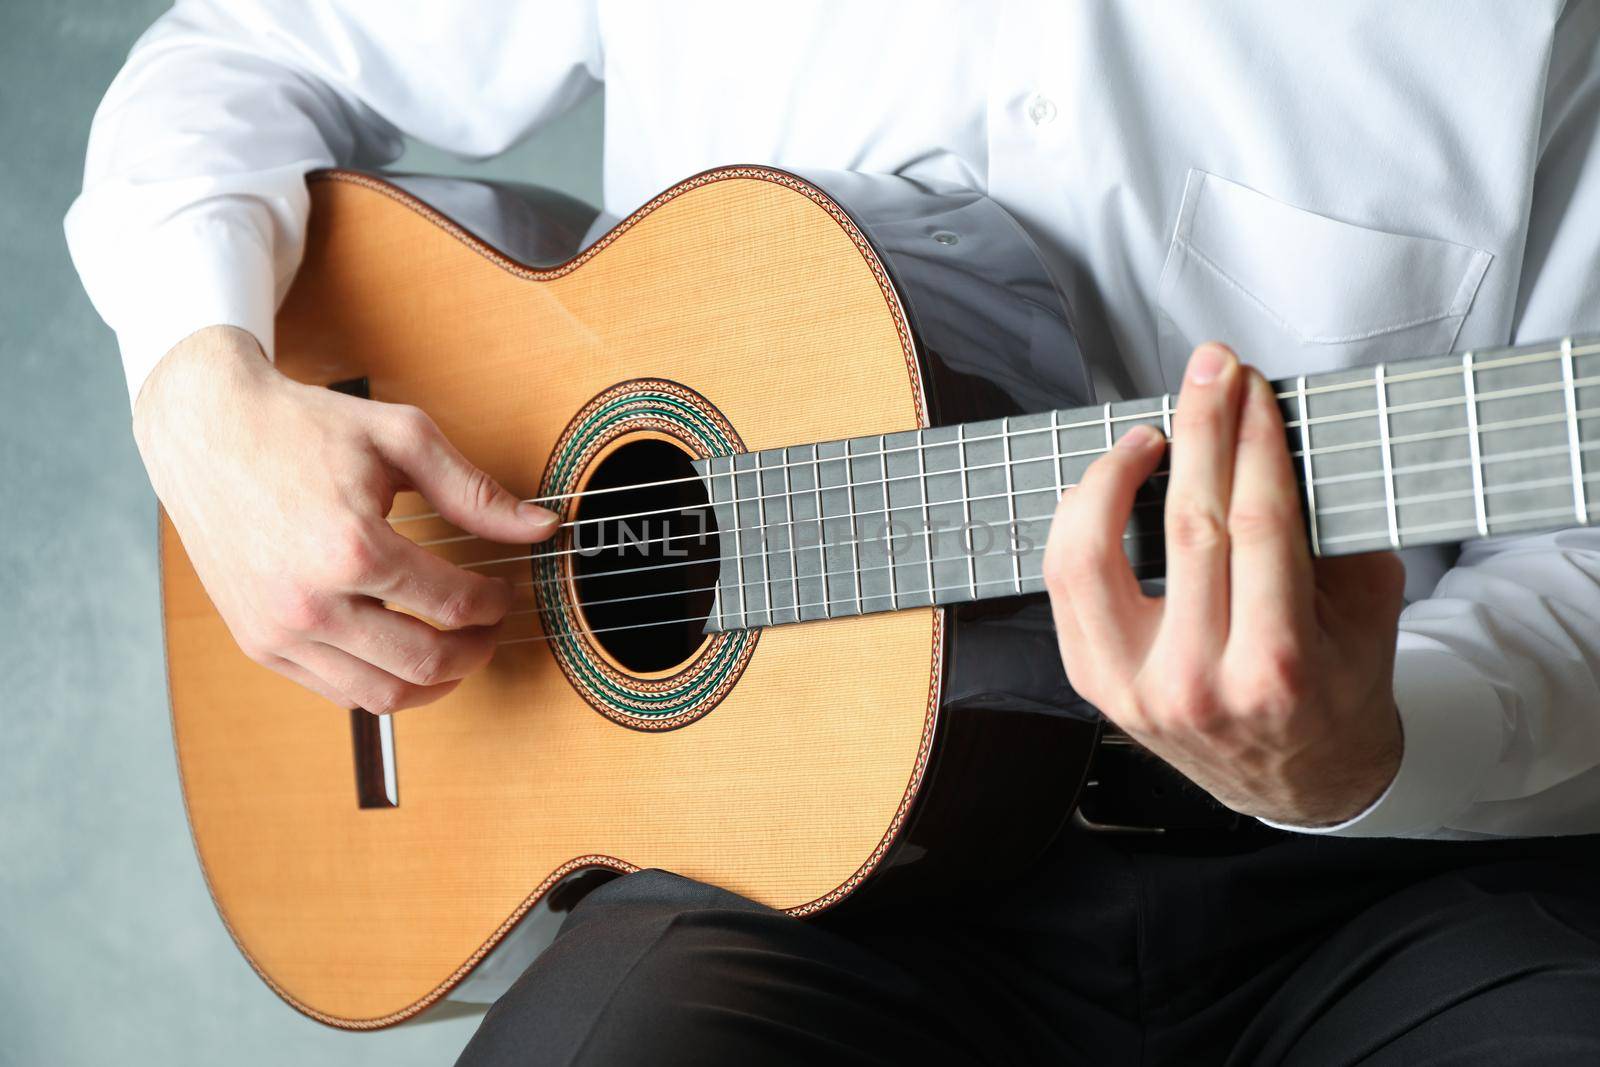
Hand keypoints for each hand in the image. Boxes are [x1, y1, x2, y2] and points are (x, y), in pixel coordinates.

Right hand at [134, 326, 558, 714]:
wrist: (206, 429)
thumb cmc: (303, 426)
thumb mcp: (402, 440)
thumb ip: (475, 491)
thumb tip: (541, 527)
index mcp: (351, 549)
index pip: (452, 604)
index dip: (493, 604)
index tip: (503, 590)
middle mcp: (310, 602)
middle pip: (423, 664)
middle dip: (474, 652)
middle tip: (490, 629)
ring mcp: (278, 630)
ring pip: (380, 696)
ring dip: (433, 683)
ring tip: (455, 649)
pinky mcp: (258, 642)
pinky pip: (336, 691)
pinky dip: (381, 683)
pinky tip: (403, 651)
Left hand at [1043, 343, 1406, 825]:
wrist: (1299, 785)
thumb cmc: (1336, 691)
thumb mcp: (1367, 616)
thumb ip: (1331, 533)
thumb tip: (1281, 436)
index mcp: (1277, 669)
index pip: (1259, 526)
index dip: (1252, 442)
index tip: (1252, 386)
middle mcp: (1196, 683)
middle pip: (1186, 527)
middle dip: (1199, 430)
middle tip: (1209, 371)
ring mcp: (1132, 689)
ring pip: (1093, 556)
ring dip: (1116, 475)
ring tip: (1150, 433)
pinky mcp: (1094, 685)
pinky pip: (1065, 586)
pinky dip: (1078, 522)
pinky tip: (1106, 486)